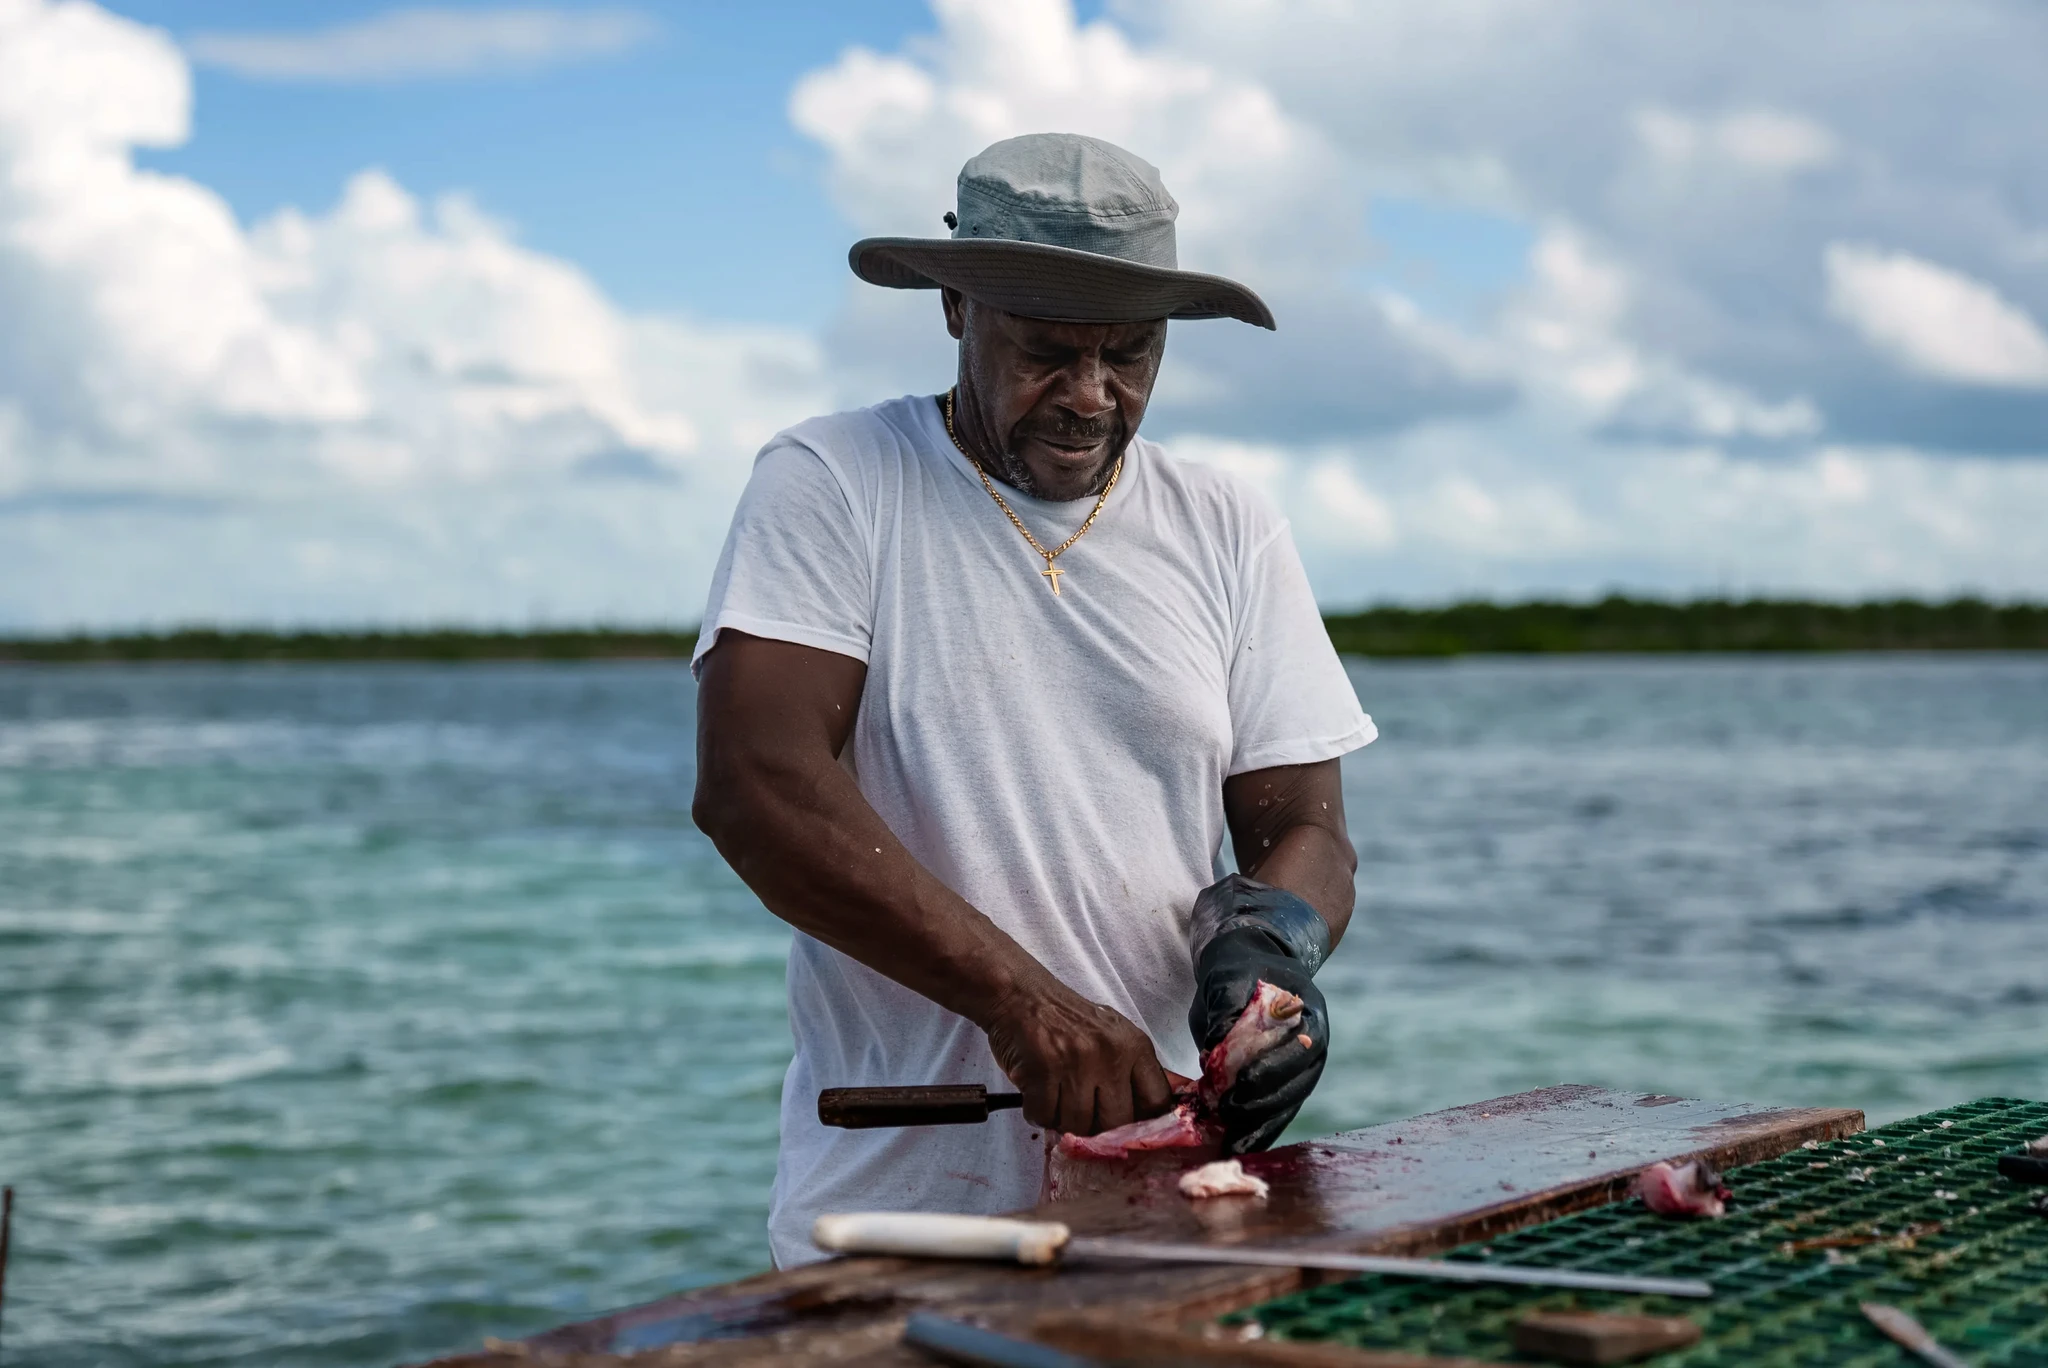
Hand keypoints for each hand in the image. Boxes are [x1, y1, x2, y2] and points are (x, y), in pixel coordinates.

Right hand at [984, 980, 1174, 1135]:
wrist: (1020, 994)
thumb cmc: (1067, 1020)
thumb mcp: (1112, 1036)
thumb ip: (1132, 1072)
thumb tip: (1151, 1119)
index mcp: (1134, 1046)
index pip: (1156, 1101)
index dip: (1142, 1123)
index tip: (1126, 1129)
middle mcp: (1110, 1054)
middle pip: (1115, 1123)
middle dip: (1095, 1126)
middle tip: (1080, 1111)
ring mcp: (1076, 1063)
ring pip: (1077, 1125)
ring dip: (1061, 1119)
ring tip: (1055, 1096)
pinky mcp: (1042, 1071)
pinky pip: (1044, 1117)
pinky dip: (1037, 1113)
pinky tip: (1036, 1093)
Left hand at [1188, 879, 1330, 1154]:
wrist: (1253, 963)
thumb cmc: (1237, 970)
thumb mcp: (1227, 976)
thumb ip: (1226, 1003)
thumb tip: (1219, 1040)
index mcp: (1307, 1011)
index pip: (1299, 1047)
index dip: (1271, 1068)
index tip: (1240, 1084)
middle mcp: (1315, 1039)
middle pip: (1299, 1080)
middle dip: (1264, 1101)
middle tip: (1229, 1113)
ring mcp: (1305, 1063)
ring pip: (1292, 1100)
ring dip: (1263, 1123)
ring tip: (1232, 1141)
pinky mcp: (1290, 1081)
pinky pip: (1281, 1109)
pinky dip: (1262, 1129)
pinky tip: (1239, 1146)